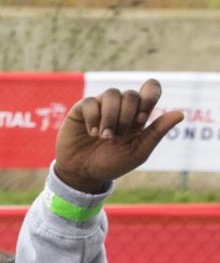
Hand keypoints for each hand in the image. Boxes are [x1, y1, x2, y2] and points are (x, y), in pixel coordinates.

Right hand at [54, 79, 184, 194]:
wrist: (82, 174)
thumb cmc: (111, 164)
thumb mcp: (137, 152)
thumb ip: (156, 132)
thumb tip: (180, 113)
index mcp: (137, 114)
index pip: (150, 88)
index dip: (149, 96)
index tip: (141, 119)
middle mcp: (120, 106)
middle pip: (131, 94)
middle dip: (125, 117)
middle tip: (116, 137)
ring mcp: (101, 106)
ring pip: (112, 94)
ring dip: (110, 117)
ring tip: (103, 136)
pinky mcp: (81, 110)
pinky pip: (90, 102)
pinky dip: (93, 118)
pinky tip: (92, 132)